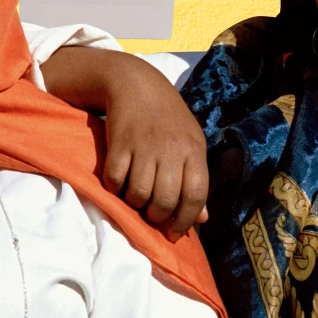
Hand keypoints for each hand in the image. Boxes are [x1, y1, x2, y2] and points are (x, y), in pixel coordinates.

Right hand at [100, 54, 209, 236]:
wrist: (136, 84)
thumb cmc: (167, 119)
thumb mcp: (190, 143)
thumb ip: (195, 180)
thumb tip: (203, 219)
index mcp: (194, 150)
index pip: (196, 195)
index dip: (186, 220)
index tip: (175, 233)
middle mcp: (171, 149)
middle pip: (165, 200)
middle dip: (157, 216)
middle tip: (152, 214)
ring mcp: (144, 146)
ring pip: (138, 194)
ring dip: (135, 204)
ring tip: (136, 197)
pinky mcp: (119, 143)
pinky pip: (115, 180)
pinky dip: (115, 188)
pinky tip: (119, 181)